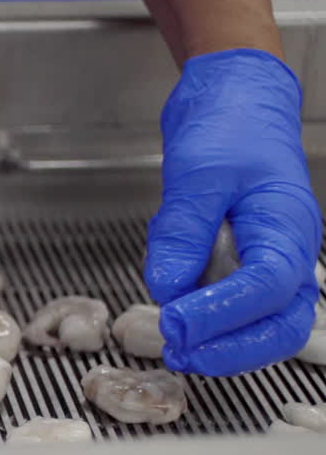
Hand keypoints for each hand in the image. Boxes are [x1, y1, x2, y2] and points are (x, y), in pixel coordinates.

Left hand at [147, 49, 321, 375]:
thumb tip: (166, 287)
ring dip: (222, 344)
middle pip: (281, 325)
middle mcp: (287, 251)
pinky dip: (209, 318)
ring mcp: (268, 261)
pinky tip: (175, 308)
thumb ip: (182, 232)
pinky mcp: (243, 263)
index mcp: (288, 226)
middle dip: (232, 350)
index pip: (267, 288)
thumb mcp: (197, 173)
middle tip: (180, 354)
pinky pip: (234, 305)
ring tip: (175, 345)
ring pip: (263, 325)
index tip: (176, 325)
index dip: (222, 314)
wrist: (235, 101)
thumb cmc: (229, 127)